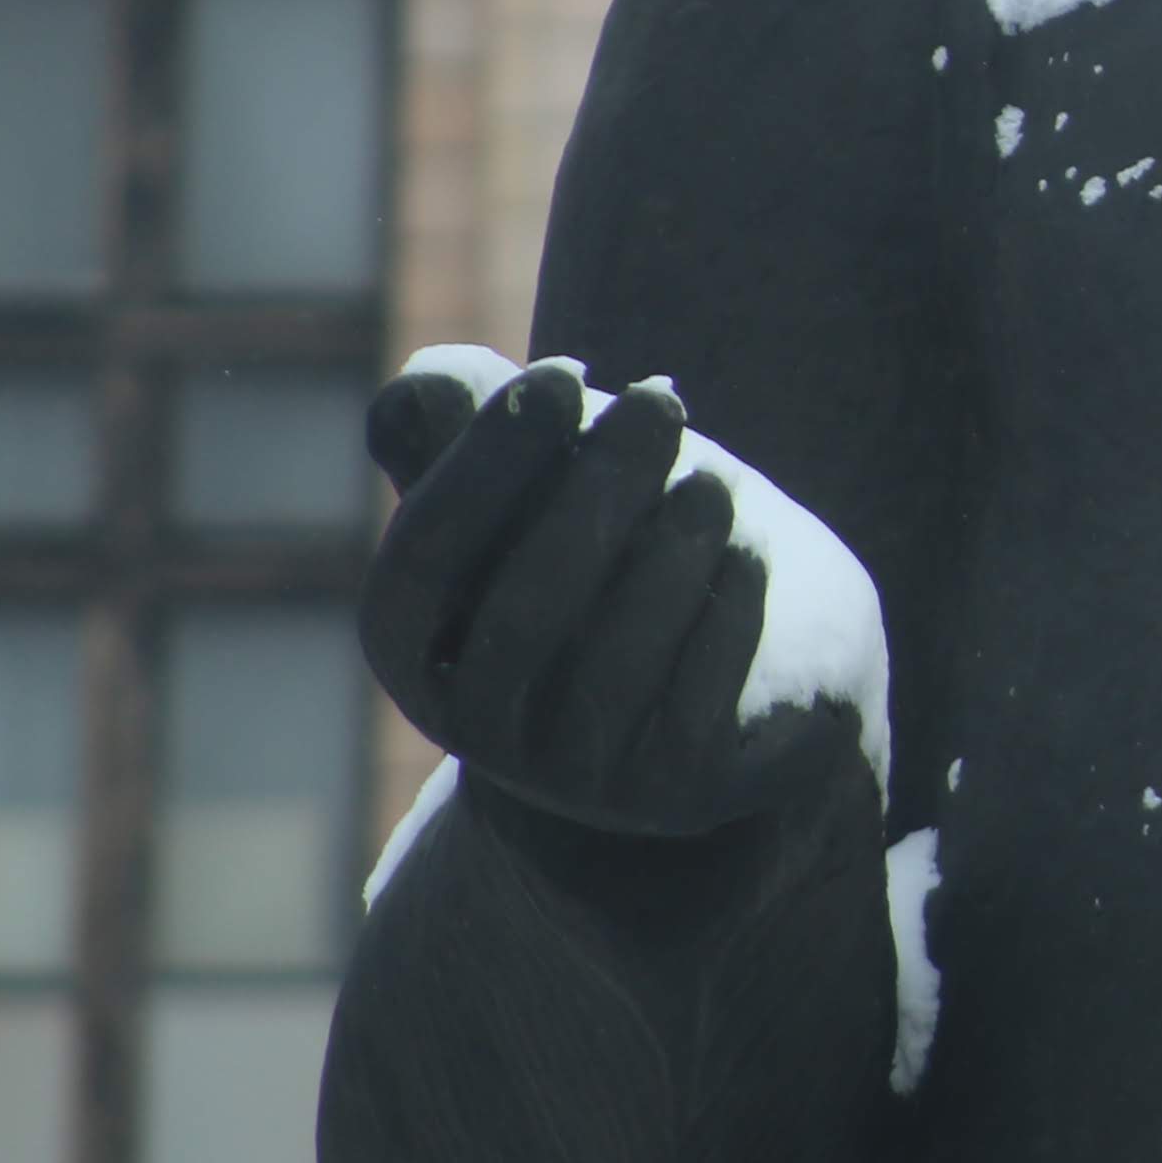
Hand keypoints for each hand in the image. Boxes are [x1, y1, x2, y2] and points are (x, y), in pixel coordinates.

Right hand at [360, 358, 843, 839]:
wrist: (732, 670)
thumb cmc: (611, 538)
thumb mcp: (538, 471)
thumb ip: (466, 422)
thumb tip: (427, 388)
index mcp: (414, 651)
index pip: (421, 562)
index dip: (485, 461)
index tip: (564, 368)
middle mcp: (480, 731)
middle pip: (523, 613)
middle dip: (595, 490)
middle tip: (662, 398)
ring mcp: (577, 777)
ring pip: (615, 662)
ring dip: (668, 553)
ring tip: (712, 477)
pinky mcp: (677, 794)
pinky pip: (698, 701)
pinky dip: (724, 613)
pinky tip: (747, 546)